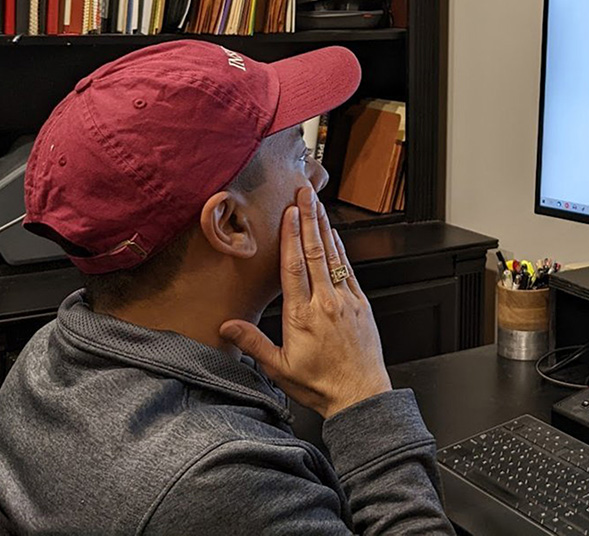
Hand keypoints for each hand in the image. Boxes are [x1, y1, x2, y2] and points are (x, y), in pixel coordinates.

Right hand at [219, 187, 391, 417]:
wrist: (361, 394)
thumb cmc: (321, 384)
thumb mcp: (280, 368)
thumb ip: (254, 343)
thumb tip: (227, 326)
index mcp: (302, 316)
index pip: (293, 267)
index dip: (291, 236)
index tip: (289, 212)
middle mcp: (326, 302)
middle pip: (314, 252)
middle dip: (308, 220)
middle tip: (305, 194)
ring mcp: (346, 301)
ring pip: (333, 256)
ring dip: (324, 228)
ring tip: (318, 205)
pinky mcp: (361, 304)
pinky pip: (349, 270)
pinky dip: (340, 250)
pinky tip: (334, 236)